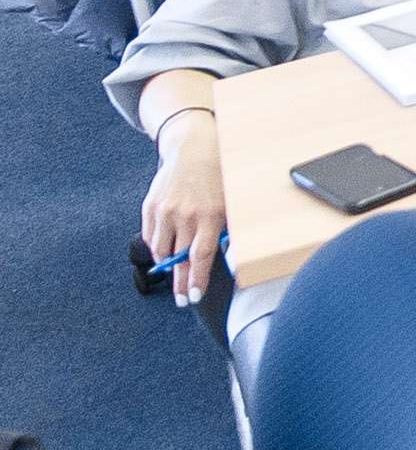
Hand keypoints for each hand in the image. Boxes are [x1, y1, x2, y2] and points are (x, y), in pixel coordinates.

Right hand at [140, 112, 224, 307]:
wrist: (193, 148)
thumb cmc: (218, 178)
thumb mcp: (230, 202)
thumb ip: (226, 229)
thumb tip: (226, 258)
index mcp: (210, 215)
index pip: (200, 256)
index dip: (196, 280)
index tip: (193, 297)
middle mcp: (186, 215)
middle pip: (179, 259)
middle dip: (180, 284)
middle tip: (182, 300)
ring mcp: (165, 211)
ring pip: (161, 250)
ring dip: (168, 264)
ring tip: (175, 272)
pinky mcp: (150, 207)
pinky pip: (151, 237)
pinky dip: (158, 247)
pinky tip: (166, 249)